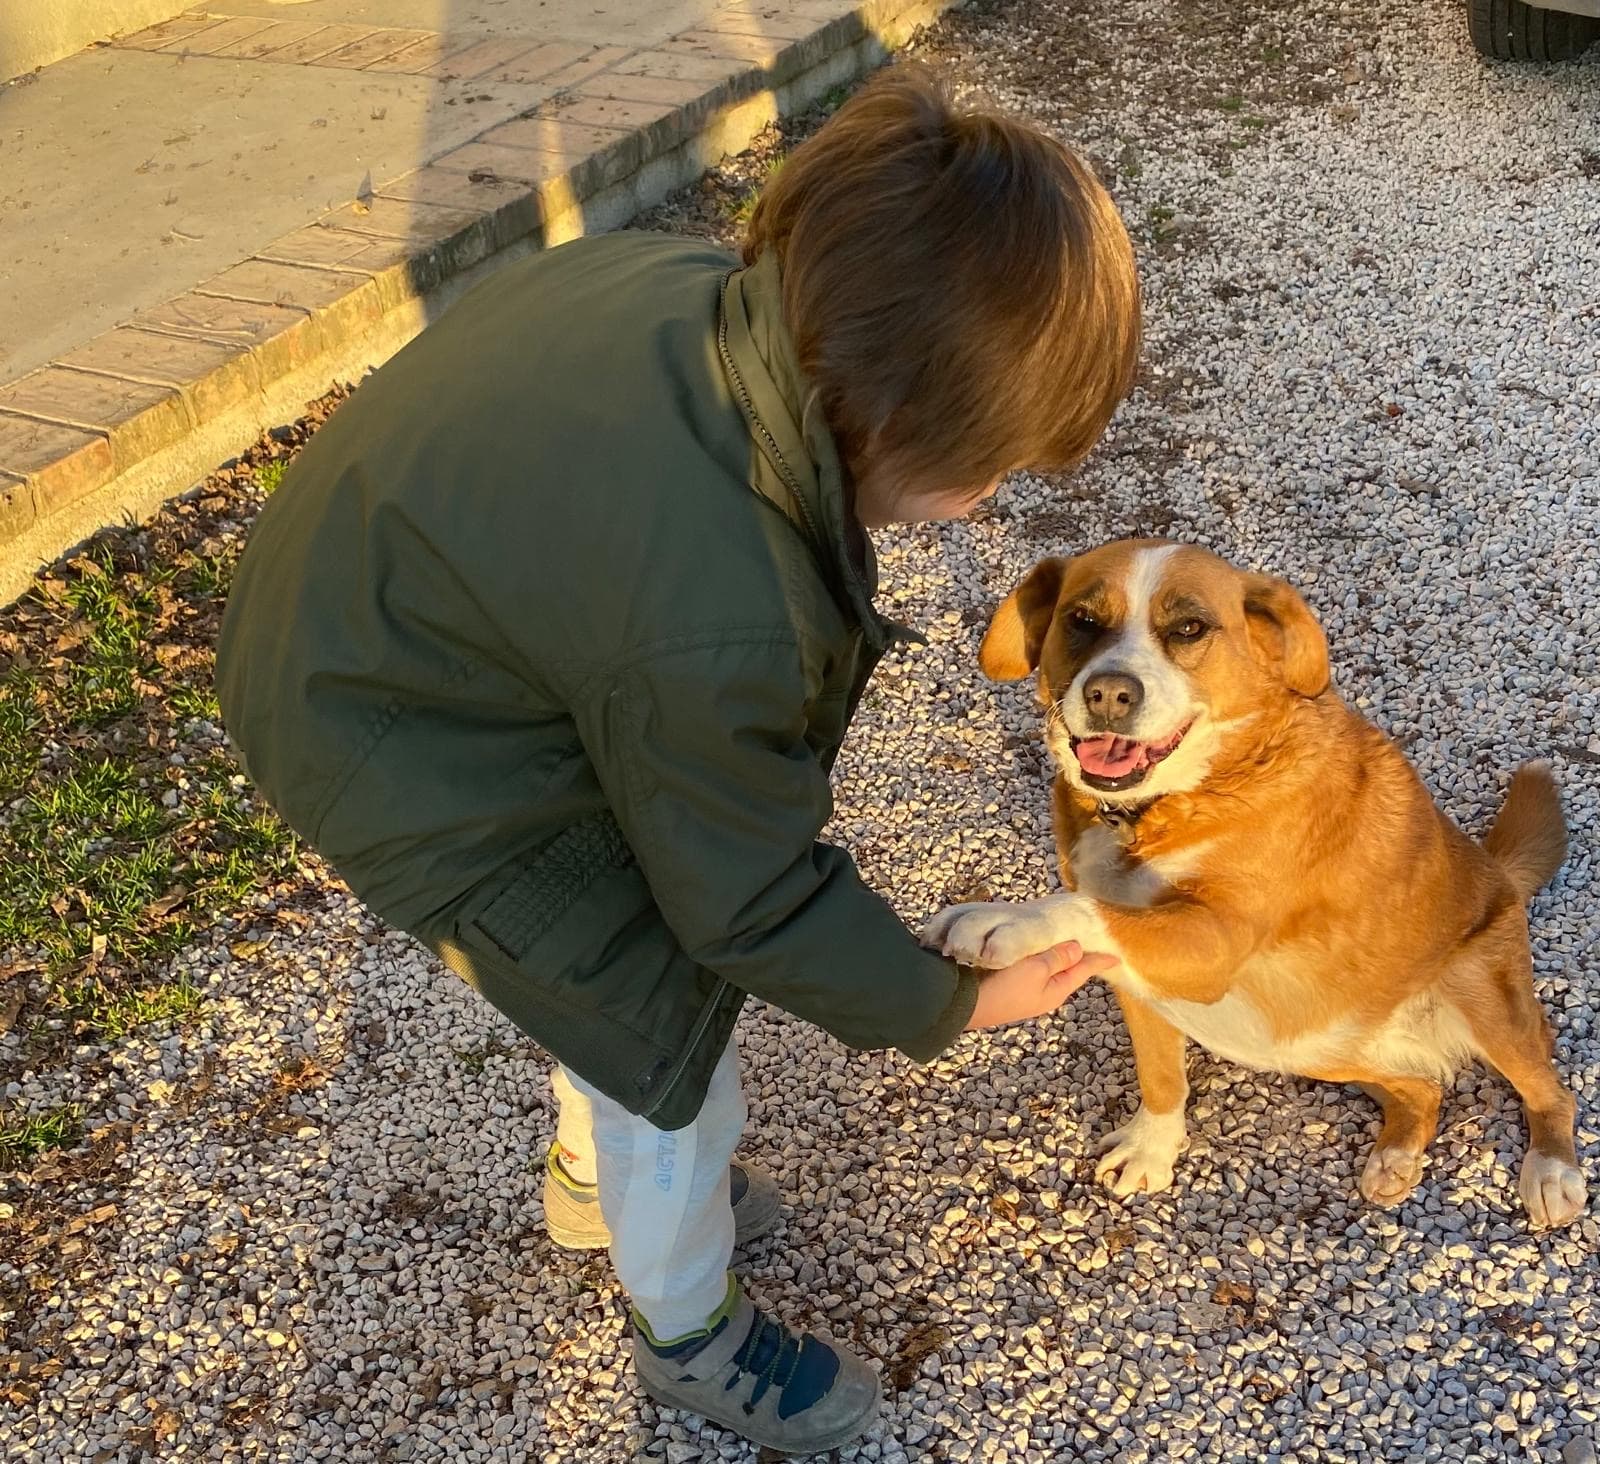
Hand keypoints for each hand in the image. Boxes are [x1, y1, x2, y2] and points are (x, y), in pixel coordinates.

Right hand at [963, 941, 1118, 1030]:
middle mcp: (1043, 991)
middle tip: (1089, 938)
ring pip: (1048, 966)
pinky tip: (1033, 945)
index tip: (1117, 956)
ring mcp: (1026, 989)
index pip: (1084, 971)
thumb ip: (1058, 957)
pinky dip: (1036, 954)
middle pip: (1067, 969)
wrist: (964, 1004)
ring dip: (1054, 953)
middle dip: (1077, 955)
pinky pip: (1030, 965)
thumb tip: (1077, 948)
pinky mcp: (1008, 983)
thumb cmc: (1004, 987)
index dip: (1099, 961)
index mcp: (1056, 990)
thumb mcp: (1036, 969)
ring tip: (1063, 938)